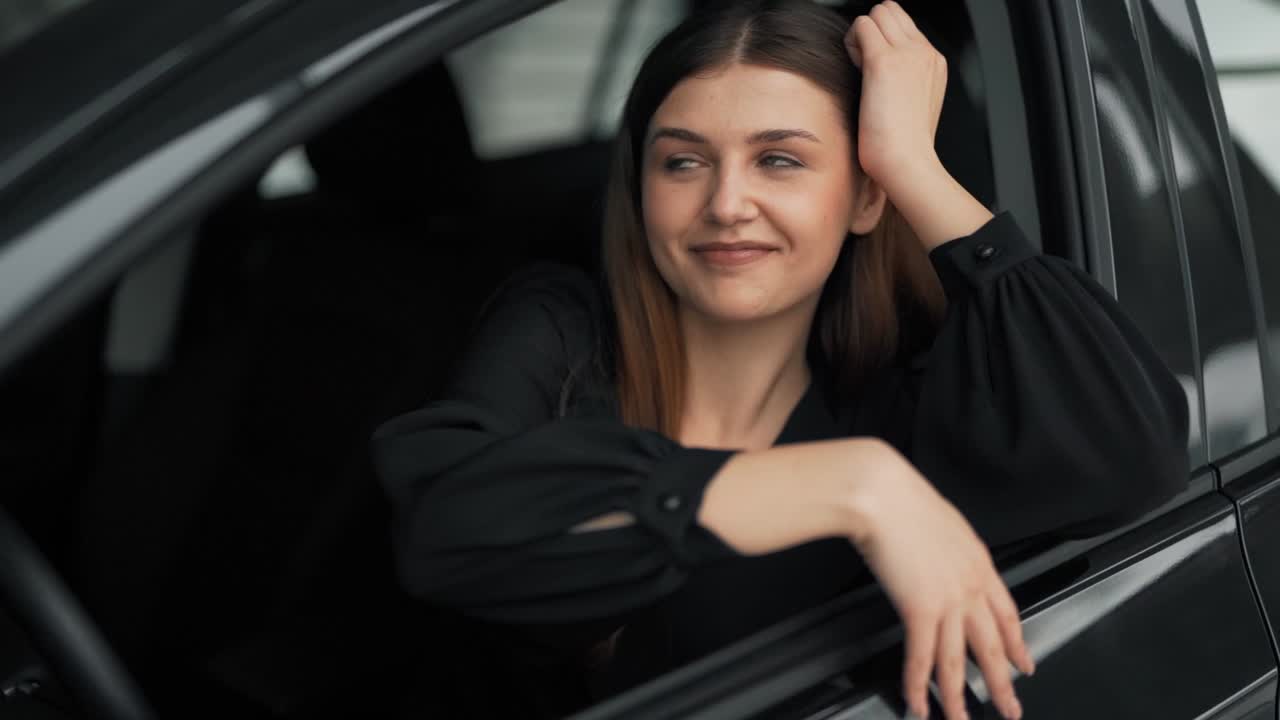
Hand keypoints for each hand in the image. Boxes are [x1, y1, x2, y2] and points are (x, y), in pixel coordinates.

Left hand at [844, 1, 946, 191]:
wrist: (907, 162)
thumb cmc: (904, 146)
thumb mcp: (913, 105)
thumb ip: (904, 82)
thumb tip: (883, 77)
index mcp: (933, 62)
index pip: (904, 25)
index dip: (883, 39)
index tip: (874, 67)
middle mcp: (924, 51)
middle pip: (891, 11)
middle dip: (872, 31)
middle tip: (864, 63)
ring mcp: (906, 53)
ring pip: (877, 13)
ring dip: (861, 35)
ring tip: (859, 67)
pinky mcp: (884, 61)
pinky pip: (861, 25)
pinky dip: (851, 42)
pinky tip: (855, 69)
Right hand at [848, 441, 1034, 719]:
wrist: (881, 492)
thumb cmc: (901, 497)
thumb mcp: (940, 521)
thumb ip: (948, 549)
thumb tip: (940, 561)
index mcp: (978, 562)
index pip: (1007, 614)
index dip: (1017, 644)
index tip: (1024, 664)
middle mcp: (970, 585)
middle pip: (992, 645)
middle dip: (1003, 682)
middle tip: (1010, 708)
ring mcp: (948, 600)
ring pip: (958, 662)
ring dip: (960, 698)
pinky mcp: (920, 609)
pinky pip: (922, 659)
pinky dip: (918, 687)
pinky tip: (918, 705)